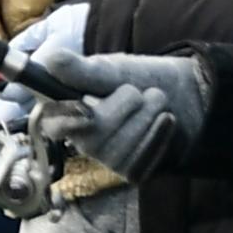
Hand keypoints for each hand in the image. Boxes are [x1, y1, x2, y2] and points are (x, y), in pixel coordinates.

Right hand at [25, 50, 209, 184]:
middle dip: (128, 105)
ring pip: (120, 150)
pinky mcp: (131, 172)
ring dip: (148, 118)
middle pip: (95, 135)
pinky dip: (159, 136)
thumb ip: (83, 69)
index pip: (52, 123)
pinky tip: (166, 121)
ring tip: (157, 101)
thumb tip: (50, 60)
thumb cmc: (138, 78)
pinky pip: (141, 161)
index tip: (87, 114)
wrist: (182, 95)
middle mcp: (80, 139)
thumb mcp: (111, 69)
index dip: (64, 121)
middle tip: (140, 90)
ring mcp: (105, 159)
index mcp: (66, 110)